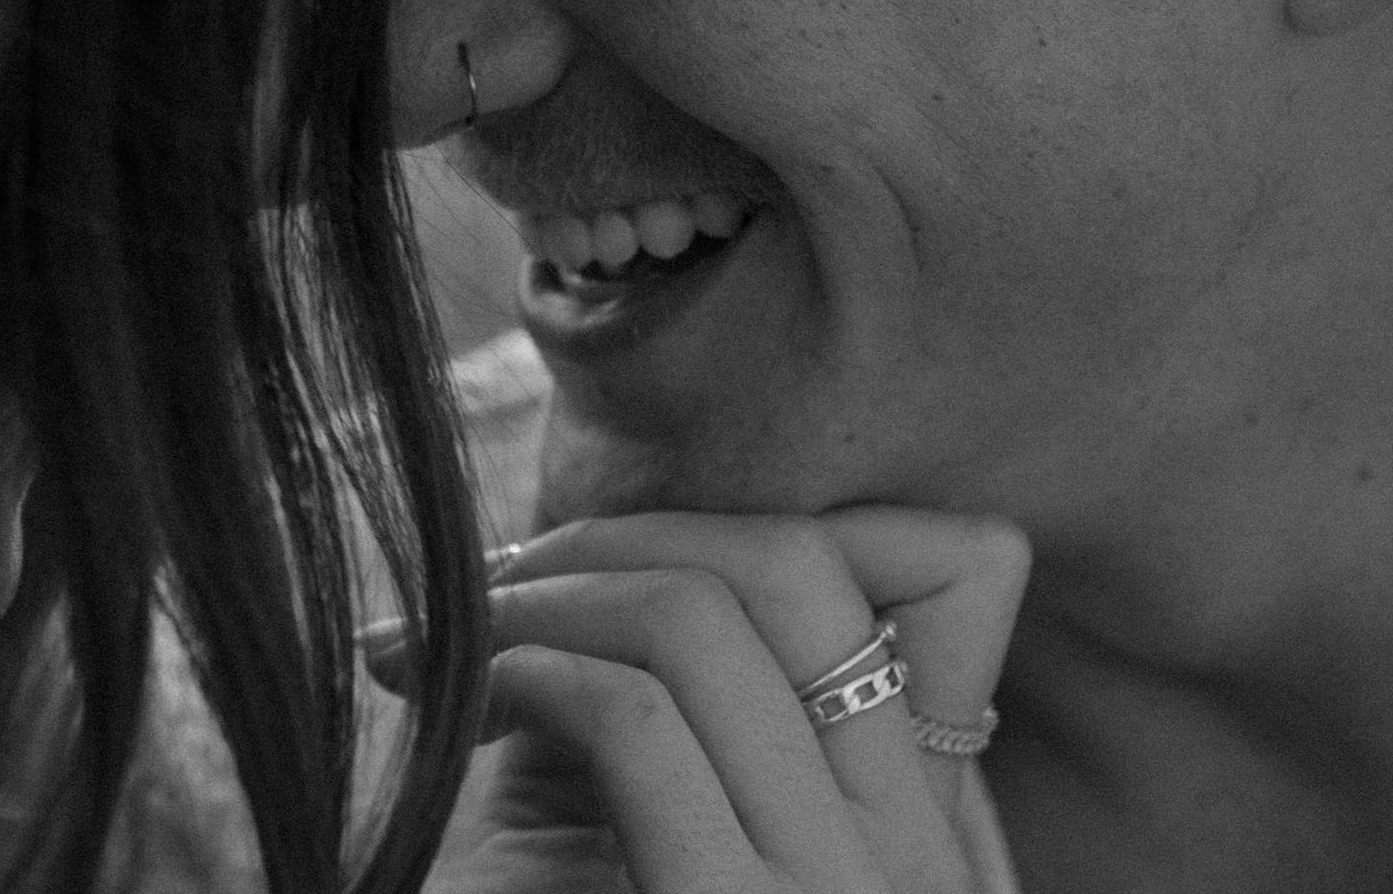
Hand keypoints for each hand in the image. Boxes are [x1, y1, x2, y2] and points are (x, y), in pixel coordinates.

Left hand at [368, 508, 1029, 892]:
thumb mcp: (754, 867)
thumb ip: (760, 769)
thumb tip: (670, 589)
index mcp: (944, 846)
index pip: (947, 572)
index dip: (753, 533)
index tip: (613, 573)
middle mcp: (922, 862)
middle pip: (794, 567)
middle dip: (624, 536)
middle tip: (500, 579)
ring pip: (701, 619)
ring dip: (542, 593)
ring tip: (445, 633)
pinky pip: (632, 719)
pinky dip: (520, 668)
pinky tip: (450, 692)